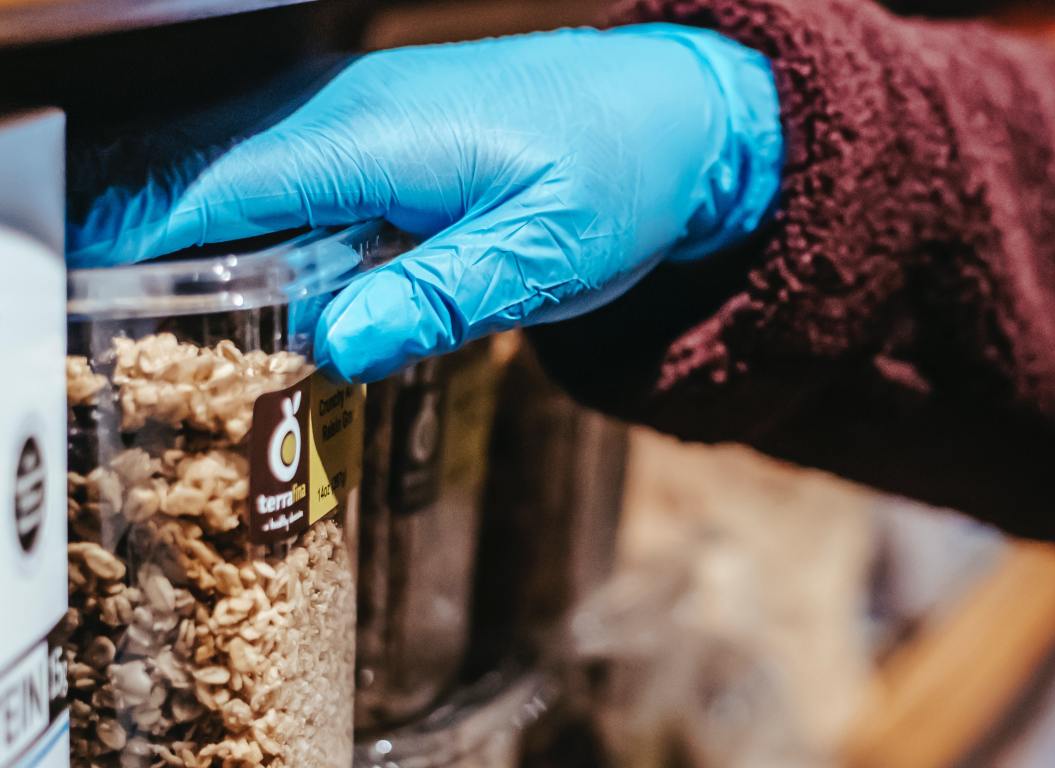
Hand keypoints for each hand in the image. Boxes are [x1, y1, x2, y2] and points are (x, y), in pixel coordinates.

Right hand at [69, 24, 782, 381]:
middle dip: (134, 243)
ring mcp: (352, 110)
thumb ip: (440, 298)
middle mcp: (344, 109)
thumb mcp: (546, 255)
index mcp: (375, 137)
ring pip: (227, 165)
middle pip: (196, 169)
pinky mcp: (371, 126)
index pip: (216, 184)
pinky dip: (233, 217)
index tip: (81, 304)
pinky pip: (273, 167)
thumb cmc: (621, 177)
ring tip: (141, 323)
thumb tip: (334, 346)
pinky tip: (224, 279)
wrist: (676, 112)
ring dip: (178, 233)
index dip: (134, 241)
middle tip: (102, 337)